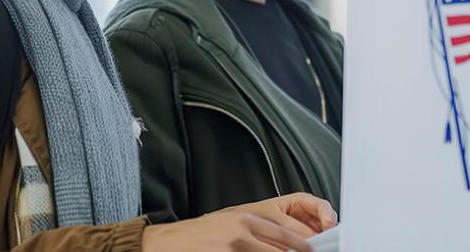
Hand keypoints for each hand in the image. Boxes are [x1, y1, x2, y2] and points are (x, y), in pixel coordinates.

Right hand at [140, 193, 336, 251]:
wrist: (166, 243)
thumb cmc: (199, 235)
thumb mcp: (229, 225)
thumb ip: (256, 233)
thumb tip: (285, 245)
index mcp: (246, 220)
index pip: (285, 235)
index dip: (303, 247)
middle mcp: (242, 233)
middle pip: (282, 250)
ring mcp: (234, 249)